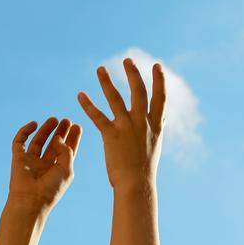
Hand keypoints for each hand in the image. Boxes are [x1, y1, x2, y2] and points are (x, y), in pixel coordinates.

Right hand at [5, 116, 79, 214]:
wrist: (30, 200)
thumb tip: (58, 137)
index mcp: (59, 170)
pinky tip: (34, 124)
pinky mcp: (18, 158)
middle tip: (67, 120)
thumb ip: (66, 150)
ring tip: (54, 119)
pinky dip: (25, 131)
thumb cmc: (51, 189)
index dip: (72, 138)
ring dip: (46, 129)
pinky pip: (19, 141)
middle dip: (60, 132)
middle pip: (53, 144)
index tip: (77, 126)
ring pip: (38, 141)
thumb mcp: (67, 169)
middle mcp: (45, 165)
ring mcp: (31, 161)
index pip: (67, 151)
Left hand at [77, 59, 166, 191]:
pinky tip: (80, 95)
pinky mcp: (112, 135)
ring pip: (116, 99)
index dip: (159, 81)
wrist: (137, 185)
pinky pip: (98, 116)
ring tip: (100, 69)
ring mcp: (127, 128)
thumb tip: (163, 115)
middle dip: (133, 74)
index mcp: (155, 125)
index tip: (157, 66)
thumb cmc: (145, 168)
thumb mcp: (156, 144)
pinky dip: (88, 105)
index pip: (160, 98)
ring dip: (107, 82)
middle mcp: (143, 123)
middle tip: (127, 60)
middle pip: (139, 92)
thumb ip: (158, 127)